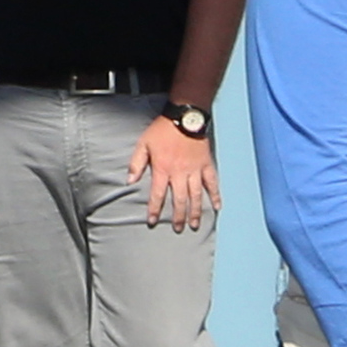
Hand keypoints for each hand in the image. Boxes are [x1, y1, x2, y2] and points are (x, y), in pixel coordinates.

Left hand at [127, 114, 215, 232]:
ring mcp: (195, 170)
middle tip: (177, 229)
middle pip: (179, 199)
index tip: (152, 222)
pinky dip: (216, 195)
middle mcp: (180, 173)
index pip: (158, 194)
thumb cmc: (162, 130)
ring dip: (195, 211)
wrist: (184, 117)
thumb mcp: (143, 144)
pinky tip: (218, 207)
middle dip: (178, 216)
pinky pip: (212, 182)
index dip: (154, 210)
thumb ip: (136, 164)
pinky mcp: (206, 165)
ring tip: (194, 225)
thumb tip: (129, 181)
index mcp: (163, 169)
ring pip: (196, 195)